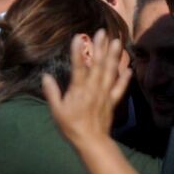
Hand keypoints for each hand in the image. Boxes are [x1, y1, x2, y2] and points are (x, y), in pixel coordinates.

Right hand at [42, 30, 131, 148]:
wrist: (91, 142)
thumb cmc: (71, 126)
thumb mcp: (56, 111)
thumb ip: (52, 93)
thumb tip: (46, 76)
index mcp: (79, 90)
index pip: (78, 67)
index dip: (78, 52)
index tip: (78, 37)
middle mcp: (94, 89)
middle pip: (98, 65)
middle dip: (100, 47)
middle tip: (103, 32)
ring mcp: (105, 94)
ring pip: (110, 72)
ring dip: (114, 56)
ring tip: (117, 41)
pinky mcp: (112, 101)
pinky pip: (119, 87)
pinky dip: (124, 78)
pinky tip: (128, 67)